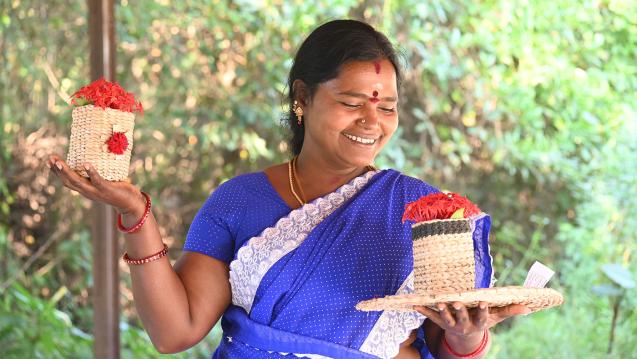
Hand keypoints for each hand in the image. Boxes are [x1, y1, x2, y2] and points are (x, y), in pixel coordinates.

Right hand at [47, 154, 144, 215]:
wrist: (131, 204)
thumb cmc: (119, 189)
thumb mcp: (105, 180)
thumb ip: (98, 172)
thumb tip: (95, 154)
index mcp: (85, 189)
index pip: (67, 181)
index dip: (56, 172)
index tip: (49, 161)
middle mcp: (88, 191)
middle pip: (68, 181)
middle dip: (57, 170)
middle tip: (50, 158)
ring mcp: (97, 191)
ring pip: (78, 182)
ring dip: (67, 172)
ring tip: (59, 162)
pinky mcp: (107, 190)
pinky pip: (97, 181)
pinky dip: (91, 172)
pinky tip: (86, 164)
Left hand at [415, 301, 530, 350]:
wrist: (464, 337)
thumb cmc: (482, 321)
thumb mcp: (496, 318)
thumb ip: (509, 311)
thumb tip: (528, 307)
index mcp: (478, 323)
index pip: (482, 317)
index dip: (483, 311)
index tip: (484, 303)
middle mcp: (465, 325)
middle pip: (462, 318)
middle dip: (459, 311)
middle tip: (457, 303)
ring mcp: (451, 324)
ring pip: (445, 318)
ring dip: (442, 311)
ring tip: (439, 303)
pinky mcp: (440, 322)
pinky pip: (431, 316)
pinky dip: (423, 310)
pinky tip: (415, 304)